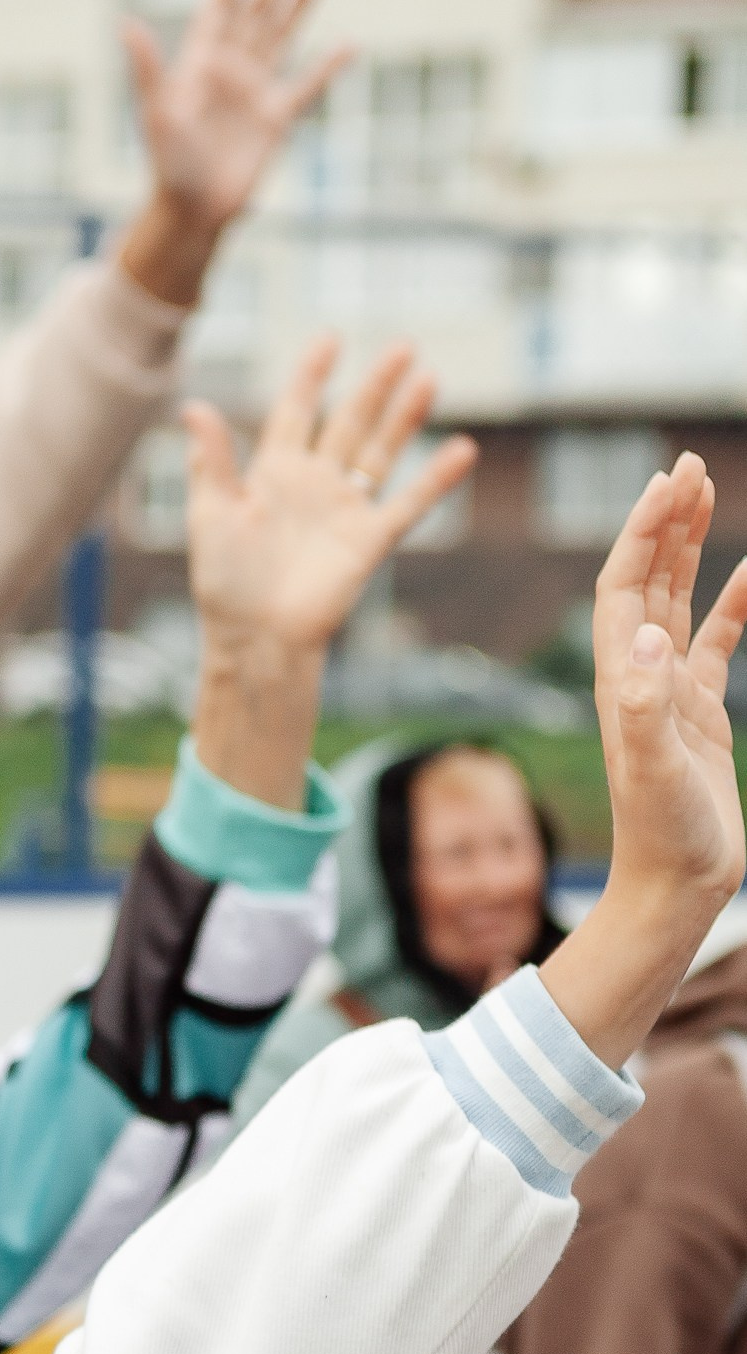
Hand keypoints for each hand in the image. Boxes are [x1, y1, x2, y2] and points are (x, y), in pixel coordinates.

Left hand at [119, 0, 350, 308]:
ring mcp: (254, 93)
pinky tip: (348, 45)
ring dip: (298, 8)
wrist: (193, 212)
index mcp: (200, 63)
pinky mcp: (275, 119)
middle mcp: (229, 71)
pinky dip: (328, 66)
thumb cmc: (168, 165)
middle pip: (256, 14)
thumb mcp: (156, 113)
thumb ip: (148, 67)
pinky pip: (307, 85)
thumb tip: (125, 24)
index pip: (219, 8)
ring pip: (281, 39)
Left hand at [186, 339, 477, 807]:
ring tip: (428, 377)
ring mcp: (344, 510)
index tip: (330, 339)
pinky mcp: (369, 540)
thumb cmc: (226, 583)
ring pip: (380, 452)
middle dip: (375, 385)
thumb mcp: (211, 515)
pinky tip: (464, 449)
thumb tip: (192, 406)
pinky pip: (409, 503)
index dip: (312, 376)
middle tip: (403, 345)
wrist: (257, 638)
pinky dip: (436, 478)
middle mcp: (313, 485)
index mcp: (273, 473)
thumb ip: (211, 461)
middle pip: (349, 421)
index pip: (295, 410)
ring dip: (405, 417)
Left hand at [541, 455, 746, 1071]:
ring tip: (704, 491)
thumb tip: (645, 634)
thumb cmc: (663, 836)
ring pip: (676, 602)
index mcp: (621, 682)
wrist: (676, 888)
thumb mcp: (655, 768)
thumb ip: (646, 703)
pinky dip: (732, 603)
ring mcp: (670, 694)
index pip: (623, 589)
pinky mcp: (699, 715)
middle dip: (663, 522)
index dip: (641, 533)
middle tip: (687, 465)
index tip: (668, 482)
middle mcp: (639, 679)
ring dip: (688, 548)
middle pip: (646, 581)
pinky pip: (716, 642)